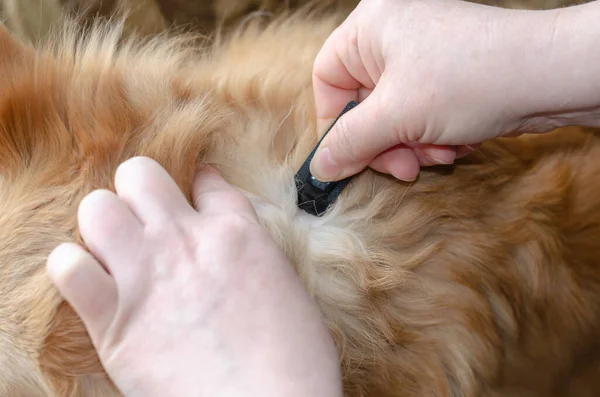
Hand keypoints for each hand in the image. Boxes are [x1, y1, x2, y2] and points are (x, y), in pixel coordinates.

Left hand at [46, 157, 342, 396]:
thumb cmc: (294, 358)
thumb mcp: (287, 286)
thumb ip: (254, 255)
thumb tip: (241, 248)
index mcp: (236, 233)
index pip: (207, 182)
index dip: (198, 182)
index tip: (193, 192)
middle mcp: (186, 241)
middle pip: (139, 174)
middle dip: (137, 191)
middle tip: (146, 222)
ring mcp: (149, 275)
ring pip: (97, 209)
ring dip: (102, 224)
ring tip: (115, 250)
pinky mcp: (116, 321)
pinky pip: (68, 268)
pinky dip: (72, 270)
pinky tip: (90, 284)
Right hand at [310, 0, 574, 181]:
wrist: (551, 76)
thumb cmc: (471, 79)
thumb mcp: (398, 116)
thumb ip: (350, 143)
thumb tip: (320, 168)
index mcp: (370, 26)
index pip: (327, 79)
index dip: (334, 124)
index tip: (348, 158)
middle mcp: (393, 33)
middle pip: (362, 102)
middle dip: (384, 142)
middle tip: (402, 168)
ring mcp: (422, 52)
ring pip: (393, 114)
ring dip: (410, 144)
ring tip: (440, 152)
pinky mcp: (447, 72)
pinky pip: (420, 113)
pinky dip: (432, 134)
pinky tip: (457, 142)